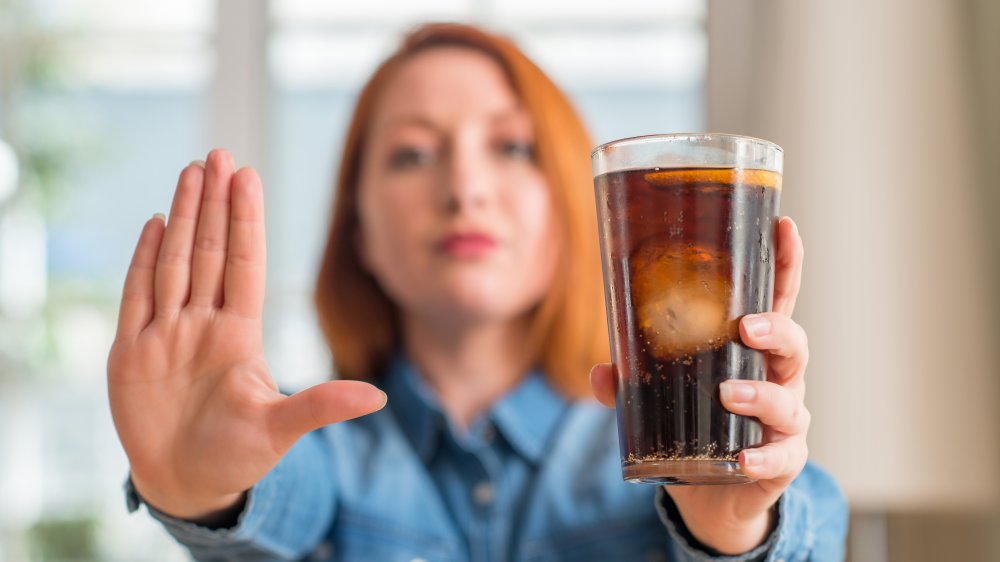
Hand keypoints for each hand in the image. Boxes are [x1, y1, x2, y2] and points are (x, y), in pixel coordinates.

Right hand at [108, 149, 385, 520]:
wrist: (186, 483)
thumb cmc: (237, 456)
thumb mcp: (281, 430)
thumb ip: (322, 407)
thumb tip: (380, 399)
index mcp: (240, 335)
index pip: (244, 264)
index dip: (245, 220)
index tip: (248, 177)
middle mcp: (204, 324)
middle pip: (209, 251)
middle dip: (213, 203)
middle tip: (220, 153)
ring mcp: (166, 333)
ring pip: (174, 261)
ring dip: (182, 217)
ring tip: (191, 172)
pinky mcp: (131, 351)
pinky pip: (137, 294)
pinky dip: (143, 259)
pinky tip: (155, 222)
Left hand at [590, 217, 807, 553]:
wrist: (714, 493)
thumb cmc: (695, 424)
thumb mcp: (659, 395)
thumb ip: (630, 381)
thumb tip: (600, 372)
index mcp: (751, 349)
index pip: (776, 299)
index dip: (784, 262)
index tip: (783, 225)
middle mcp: (777, 378)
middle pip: (793, 343)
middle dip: (776, 330)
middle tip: (746, 326)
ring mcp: (785, 419)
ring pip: (787, 400)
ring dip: (761, 394)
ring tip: (729, 392)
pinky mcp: (782, 461)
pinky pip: (780, 457)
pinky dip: (762, 456)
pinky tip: (743, 458)